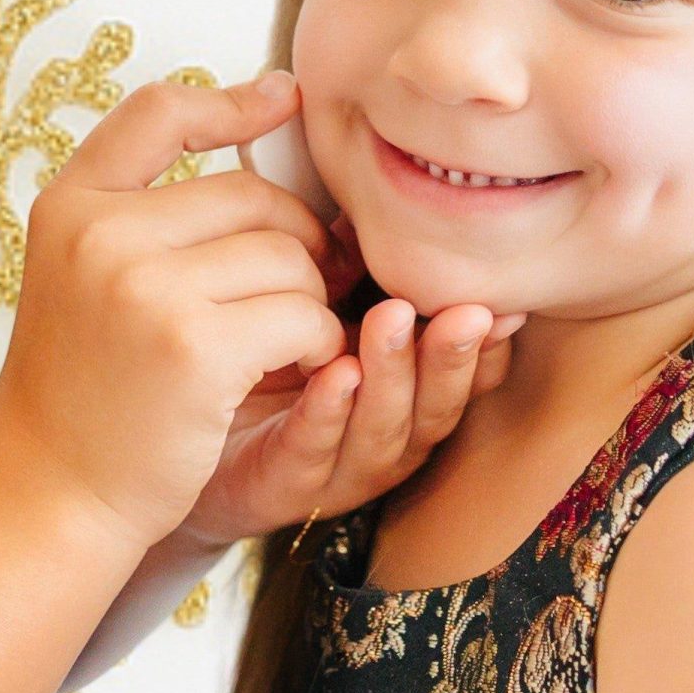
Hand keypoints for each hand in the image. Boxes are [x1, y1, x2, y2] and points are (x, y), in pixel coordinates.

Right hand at [0, 74, 348, 556]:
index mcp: (69, 205)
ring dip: (308, 302)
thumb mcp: (81, 278)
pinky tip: (290, 371)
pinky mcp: (195, 346)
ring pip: (288, 256)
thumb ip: (145, 217)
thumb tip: (258, 138)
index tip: (284, 96)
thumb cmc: (82, 391)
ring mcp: (144, 287)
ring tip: (280, 344)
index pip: (157, 115)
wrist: (49, 495)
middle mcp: (100, 232)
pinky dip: (315, 344)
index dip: (229, 101)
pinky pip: (302, 314)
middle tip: (296, 293)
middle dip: (294, 243)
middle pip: (251, 195)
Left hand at [179, 247, 521, 547]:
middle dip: (452, 358)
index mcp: (406, 398)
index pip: (464, 377)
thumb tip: (381, 209)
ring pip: (383, 431)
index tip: (505, 305)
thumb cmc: (265, 369)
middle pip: (436, 406)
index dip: (488, 349)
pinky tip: (335, 375)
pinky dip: (328, 413)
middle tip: (463, 312)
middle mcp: (386, 438)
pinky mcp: (283, 484)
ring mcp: (338, 468)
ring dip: (394, 375)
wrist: (187, 438)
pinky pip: (313, 449)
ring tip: (391, 322)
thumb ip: (354, 277)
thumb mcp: (320, 316)